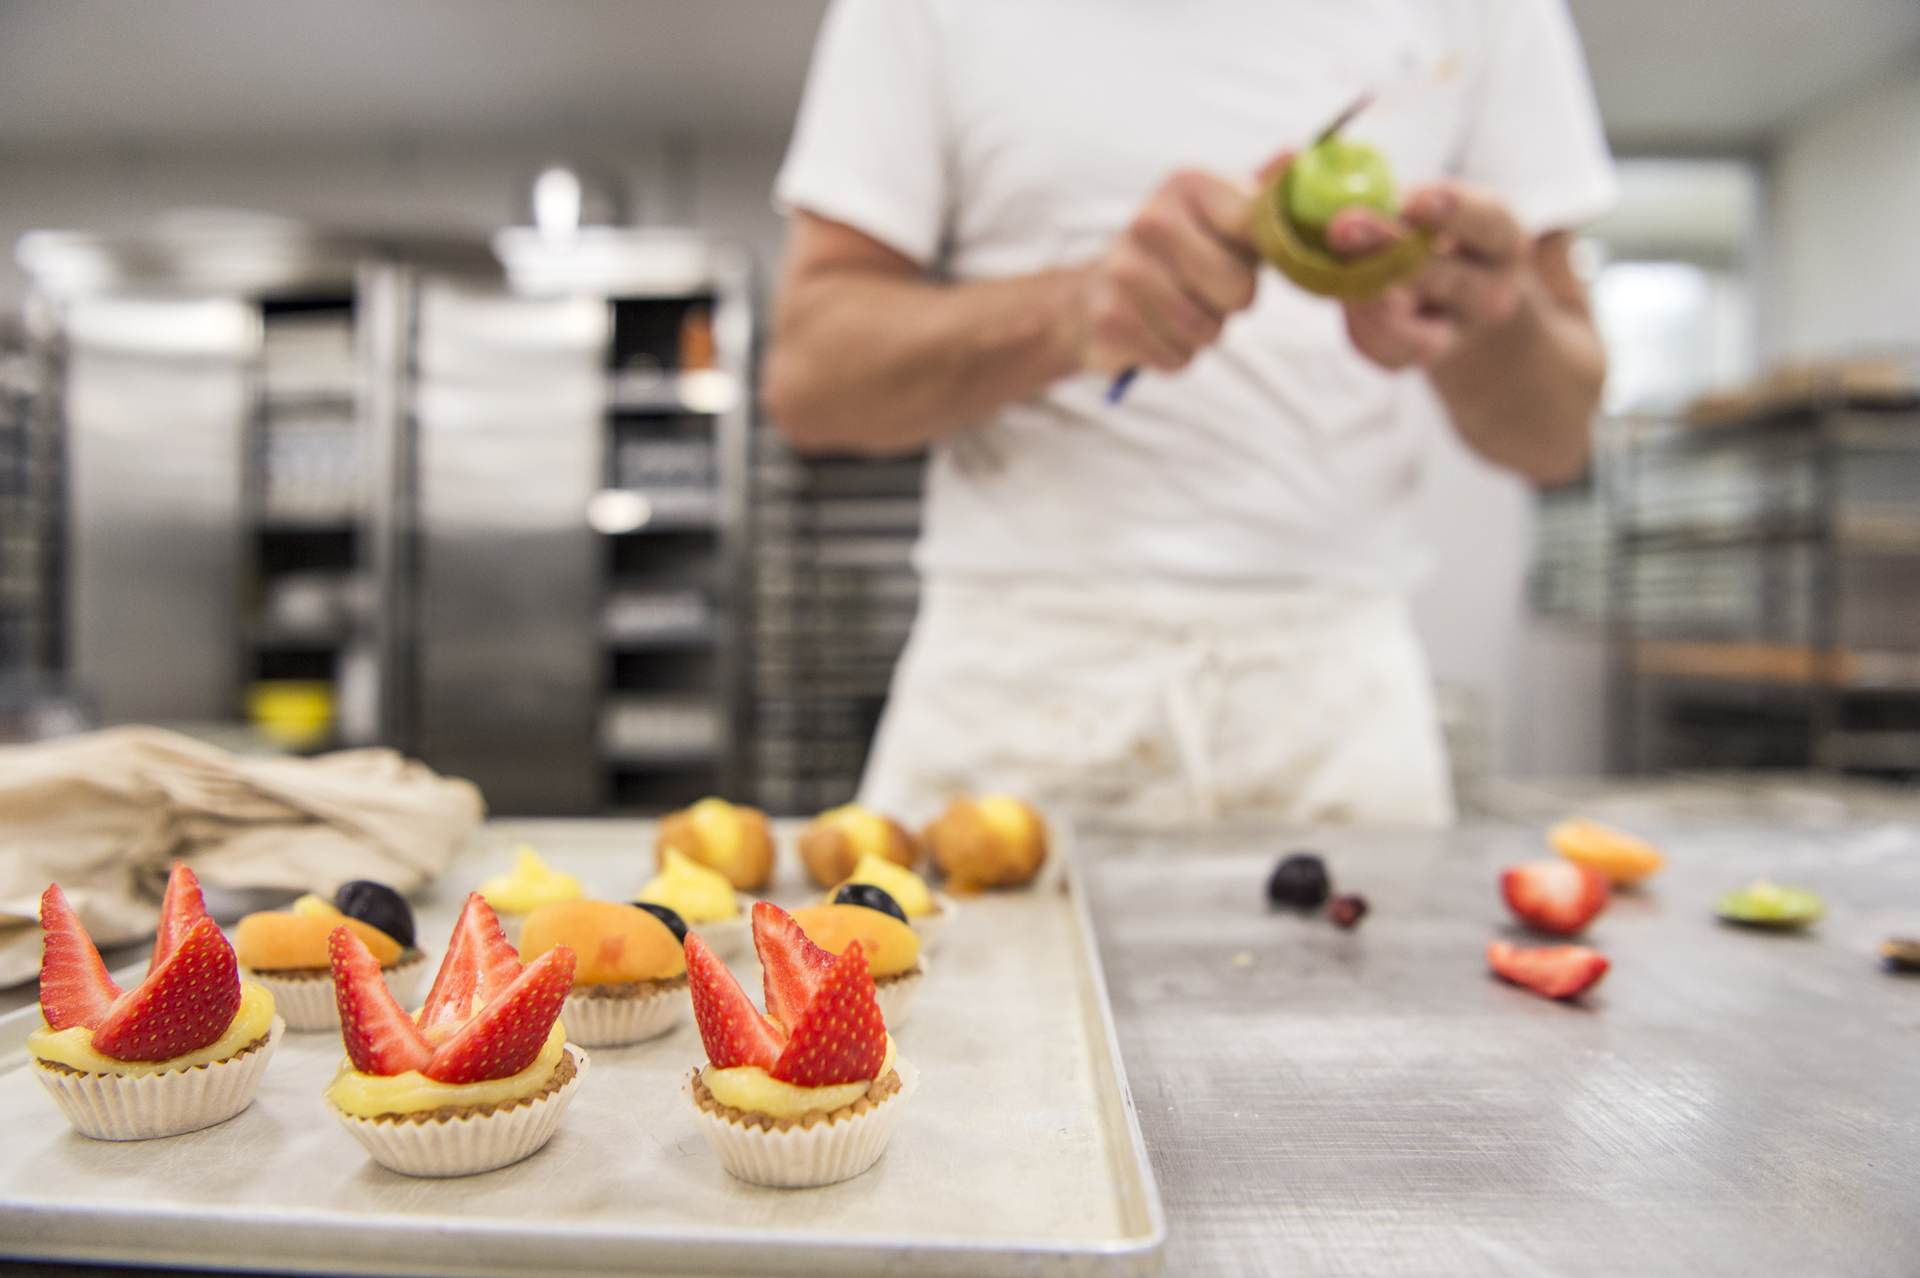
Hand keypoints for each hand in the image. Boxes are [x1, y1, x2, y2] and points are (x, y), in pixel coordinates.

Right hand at [1077, 169, 1263, 374]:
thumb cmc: (1183, 252)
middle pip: (1237, 290)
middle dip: (1233, 302)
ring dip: (1205, 332)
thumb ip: (1261, 194)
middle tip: (1210, 290)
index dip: (1259, 257)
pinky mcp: (1109, 319)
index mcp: (1186, 183)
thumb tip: (1296, 154)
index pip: (1257, 231)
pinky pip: (1176, 357)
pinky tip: (1156, 331)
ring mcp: (1123, 270)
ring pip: (1206, 329)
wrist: (1099, 291)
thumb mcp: (1223, 215)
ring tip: (1183, 310)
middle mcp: (1148, 219)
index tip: (1240, 253)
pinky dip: (1176, 355)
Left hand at [1327, 182, 1529, 369]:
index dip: (1451, 210)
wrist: (1463, 310)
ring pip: (1409, 327)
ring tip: (1330, 267)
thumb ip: (1403, 200)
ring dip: (1361, 294)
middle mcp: (1493, 293)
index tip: (1415, 199)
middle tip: (1342, 226)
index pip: (1487, 222)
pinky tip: (1340, 297)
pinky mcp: (1415, 359)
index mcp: (1502, 239)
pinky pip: (1381, 347)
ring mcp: (1456, 335)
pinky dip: (1357, 323)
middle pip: (1442, 275)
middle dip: (1388, 250)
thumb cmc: (1442, 238)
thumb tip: (1324, 169)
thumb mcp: (1442, 211)